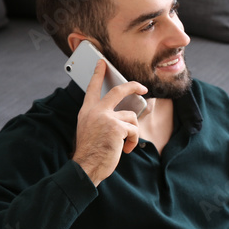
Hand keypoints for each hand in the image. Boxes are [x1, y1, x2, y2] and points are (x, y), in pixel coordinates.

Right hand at [72, 60, 147, 185]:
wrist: (86, 166)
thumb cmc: (91, 152)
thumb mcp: (90, 130)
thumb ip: (101, 118)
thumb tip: (124, 114)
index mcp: (87, 111)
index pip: (92, 87)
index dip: (98, 74)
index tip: (103, 63)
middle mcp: (95, 111)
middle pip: (119, 91)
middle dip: (133, 86)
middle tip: (143, 88)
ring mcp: (106, 117)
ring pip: (131, 117)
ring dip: (132, 132)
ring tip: (125, 144)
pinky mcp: (117, 126)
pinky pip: (134, 130)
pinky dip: (133, 141)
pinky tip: (125, 149)